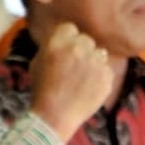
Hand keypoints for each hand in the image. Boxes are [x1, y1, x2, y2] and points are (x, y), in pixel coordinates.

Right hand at [29, 22, 113, 141]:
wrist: (55, 116)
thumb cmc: (42, 90)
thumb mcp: (37, 63)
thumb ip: (51, 48)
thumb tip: (62, 42)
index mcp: (57, 43)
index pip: (69, 28)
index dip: (66, 38)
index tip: (64, 47)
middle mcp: (78, 48)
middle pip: (85, 39)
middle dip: (80, 49)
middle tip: (73, 64)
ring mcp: (95, 62)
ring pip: (98, 52)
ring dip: (92, 61)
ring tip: (81, 77)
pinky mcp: (107, 75)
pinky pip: (105, 68)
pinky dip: (99, 76)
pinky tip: (88, 87)